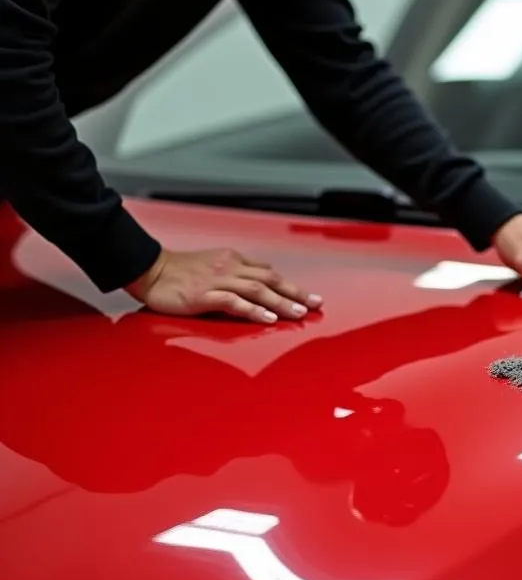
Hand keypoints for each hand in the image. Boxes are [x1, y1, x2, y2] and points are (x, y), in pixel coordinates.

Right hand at [125, 248, 322, 323]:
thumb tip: (259, 290)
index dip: (291, 286)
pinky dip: (254, 310)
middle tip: (315, 305)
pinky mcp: (204, 295)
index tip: (309, 298)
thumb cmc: (180, 273)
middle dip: (295, 293)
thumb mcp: (214, 269)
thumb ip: (236, 277)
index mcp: (234, 261)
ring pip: (257, 290)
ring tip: (299, 313)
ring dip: (281, 302)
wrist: (149, 271)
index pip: (269, 273)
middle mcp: (230, 268)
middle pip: (270, 280)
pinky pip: (234, 302)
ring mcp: (218, 280)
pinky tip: (268, 318)